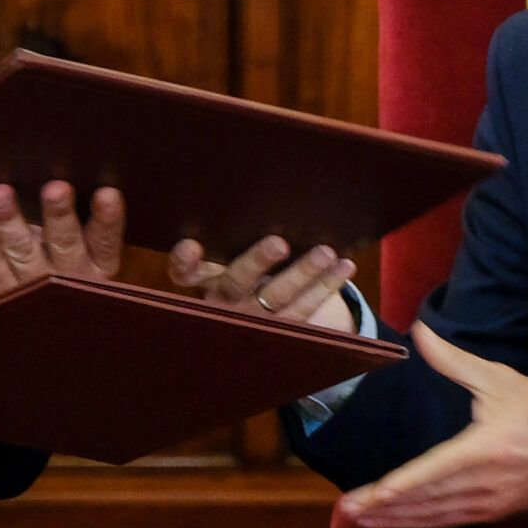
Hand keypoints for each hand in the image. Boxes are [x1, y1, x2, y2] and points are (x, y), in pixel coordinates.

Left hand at [0, 181, 124, 305]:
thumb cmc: (52, 255)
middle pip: (65, 246)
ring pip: (20, 250)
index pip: (105, 242)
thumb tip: (66, 164)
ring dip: (9, 220)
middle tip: (56, 189)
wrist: (15, 308)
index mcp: (95, 265)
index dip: (108, 220)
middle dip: (60, 217)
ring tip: (0, 193)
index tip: (108, 193)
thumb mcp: (75, 244)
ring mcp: (29, 288)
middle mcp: (67, 278)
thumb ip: (76, 217)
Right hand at [169, 235, 356, 331]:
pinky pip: (305, 311)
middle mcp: (223, 302)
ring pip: (276, 298)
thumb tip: (263, 193)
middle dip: (256, 262)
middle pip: (235, 282)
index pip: (183, 272)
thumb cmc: (247, 271)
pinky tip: (343, 267)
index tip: (192, 245)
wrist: (263, 320)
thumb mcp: (231, 257)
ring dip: (303, 273)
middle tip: (278, 243)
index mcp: (204, 280)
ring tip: (325, 252)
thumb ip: (234, 236)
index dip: (183, 261)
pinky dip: (326, 286)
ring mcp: (252, 320)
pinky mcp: (282, 334)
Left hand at [336, 324, 527, 527]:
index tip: (374, 495)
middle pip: (427, 501)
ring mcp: (489, 504)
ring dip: (397, 521)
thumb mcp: (500, 379)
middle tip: (348, 511)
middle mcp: (484, 483)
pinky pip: (449, 523)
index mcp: (484, 449)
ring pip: (435, 517)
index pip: (435, 471)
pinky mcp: (493, 514)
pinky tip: (397, 524)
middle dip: (386, 508)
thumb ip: (454, 361)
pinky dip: (420, 525)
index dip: (403, 485)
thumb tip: (420, 331)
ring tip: (361, 521)